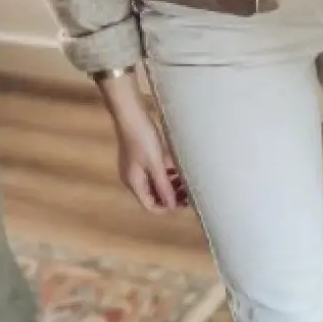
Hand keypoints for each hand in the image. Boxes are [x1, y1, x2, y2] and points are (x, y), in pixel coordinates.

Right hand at [97, 71, 187, 213]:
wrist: (131, 114)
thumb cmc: (142, 138)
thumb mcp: (156, 164)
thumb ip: (164, 186)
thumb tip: (171, 206)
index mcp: (134, 183)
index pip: (151, 206)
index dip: (168, 207)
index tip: (185, 203)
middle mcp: (134, 179)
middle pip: (155, 196)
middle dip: (172, 196)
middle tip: (191, 192)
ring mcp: (138, 168)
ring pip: (158, 184)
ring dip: (173, 185)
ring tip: (189, 181)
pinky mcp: (143, 158)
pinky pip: (157, 172)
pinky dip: (169, 173)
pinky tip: (181, 169)